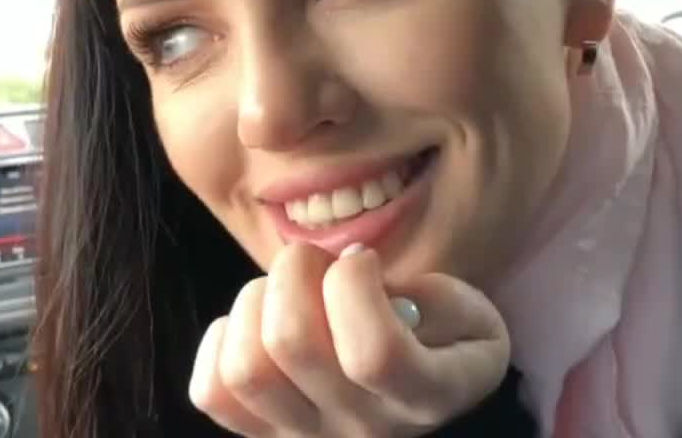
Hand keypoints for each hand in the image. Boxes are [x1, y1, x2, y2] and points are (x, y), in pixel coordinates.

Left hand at [189, 242, 509, 436]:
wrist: (420, 388)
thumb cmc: (439, 338)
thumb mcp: (469, 315)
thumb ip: (434, 298)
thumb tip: (358, 278)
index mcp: (425, 398)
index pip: (373, 354)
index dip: (353, 285)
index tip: (362, 260)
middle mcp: (363, 430)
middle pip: (291, 345)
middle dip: (295, 270)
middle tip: (318, 264)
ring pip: (245, 369)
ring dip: (256, 303)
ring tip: (285, 293)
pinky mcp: (260, 433)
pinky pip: (211, 393)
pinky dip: (222, 341)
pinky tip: (256, 324)